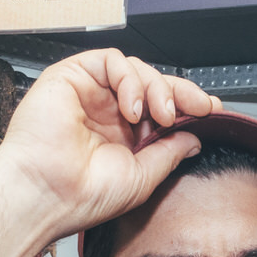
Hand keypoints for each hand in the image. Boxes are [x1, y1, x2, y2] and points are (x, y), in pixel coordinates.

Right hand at [0, 49, 221, 238]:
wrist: (46, 195)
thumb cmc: (83, 195)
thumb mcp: (142, 177)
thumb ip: (169, 153)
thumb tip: (194, 138)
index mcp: (121, 136)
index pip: (159, 108)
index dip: (186, 104)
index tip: (210, 111)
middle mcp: (106, 112)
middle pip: (152, 84)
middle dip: (180, 92)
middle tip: (198, 107)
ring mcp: (89, 93)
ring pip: (135, 69)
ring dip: (156, 88)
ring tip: (160, 116)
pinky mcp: (71, 76)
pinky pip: (111, 61)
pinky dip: (130, 79)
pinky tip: (133, 108)